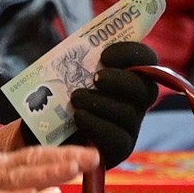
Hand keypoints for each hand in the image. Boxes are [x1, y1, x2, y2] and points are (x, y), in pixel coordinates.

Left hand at [67, 40, 161, 165]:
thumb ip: (83, 56)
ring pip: (129, 114)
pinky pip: (116, 139)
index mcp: (130, 76)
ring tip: (76, 98)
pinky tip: (78, 117)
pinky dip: (96, 125)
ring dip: (101, 103)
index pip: (147, 61)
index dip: (132, 55)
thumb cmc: (61, 93)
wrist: (45, 130)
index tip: (106, 54)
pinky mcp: (119, 150)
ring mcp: (131, 128)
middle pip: (146, 90)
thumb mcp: (71, 70)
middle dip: (122, 81)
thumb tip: (86, 42)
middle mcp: (137, 103)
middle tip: (97, 78)